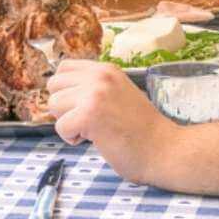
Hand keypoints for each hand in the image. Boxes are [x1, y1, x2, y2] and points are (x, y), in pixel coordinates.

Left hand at [46, 59, 178, 184]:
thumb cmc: (141, 129)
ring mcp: (95, 93)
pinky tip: (94, 139)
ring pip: (54, 105)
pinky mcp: (90, 114)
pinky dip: (72, 138)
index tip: (81, 106)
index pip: (64, 69)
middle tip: (86, 120)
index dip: (66, 90)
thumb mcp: (119, 94)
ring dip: (68, 123)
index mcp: (106, 70)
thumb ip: (95, 88)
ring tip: (92, 130)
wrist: (164, 149)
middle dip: (64, 106)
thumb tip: (62, 93)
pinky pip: (60, 126)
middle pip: (54, 85)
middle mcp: (100, 76)